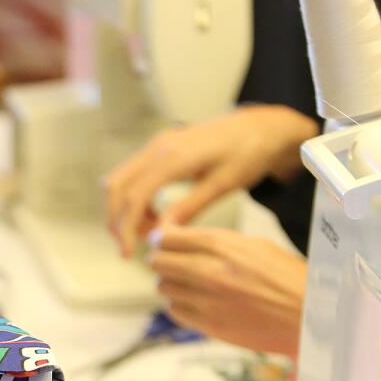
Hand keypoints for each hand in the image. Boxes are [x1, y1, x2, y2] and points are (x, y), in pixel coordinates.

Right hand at [104, 105, 318, 257]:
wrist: (262, 126)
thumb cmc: (249, 152)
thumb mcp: (222, 185)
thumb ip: (188, 208)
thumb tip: (161, 233)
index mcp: (174, 156)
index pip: (135, 196)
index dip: (126, 228)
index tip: (129, 253)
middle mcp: (159, 146)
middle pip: (117, 187)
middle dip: (117, 220)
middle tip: (130, 247)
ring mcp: (157, 144)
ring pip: (120, 180)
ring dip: (124, 209)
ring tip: (147, 231)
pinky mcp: (160, 147)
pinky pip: (133, 174)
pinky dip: (133, 197)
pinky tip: (153, 214)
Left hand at [149, 226, 306, 355]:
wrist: (312, 316)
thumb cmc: (288, 278)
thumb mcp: (255, 246)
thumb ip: (215, 242)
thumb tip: (175, 238)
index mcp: (222, 245)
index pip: (168, 237)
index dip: (162, 238)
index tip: (163, 242)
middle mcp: (209, 271)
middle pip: (159, 262)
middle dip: (163, 261)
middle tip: (173, 264)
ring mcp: (206, 300)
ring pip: (164, 287)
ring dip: (173, 284)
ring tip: (192, 285)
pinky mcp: (208, 325)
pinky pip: (175, 311)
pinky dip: (180, 305)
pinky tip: (198, 303)